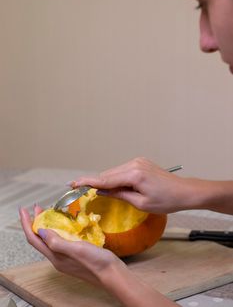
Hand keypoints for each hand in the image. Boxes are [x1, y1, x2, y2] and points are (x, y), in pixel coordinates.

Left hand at [19, 205, 122, 286]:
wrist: (111, 273)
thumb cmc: (96, 262)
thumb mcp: (76, 249)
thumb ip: (57, 241)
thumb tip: (40, 230)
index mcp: (55, 256)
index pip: (34, 239)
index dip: (27, 224)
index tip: (23, 210)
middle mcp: (57, 257)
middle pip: (40, 238)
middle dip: (36, 222)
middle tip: (38, 207)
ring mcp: (65, 257)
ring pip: (50, 239)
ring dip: (46, 225)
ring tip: (49, 212)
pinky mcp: (74, 254)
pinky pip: (60, 240)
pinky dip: (58, 229)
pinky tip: (65, 223)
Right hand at [73, 157, 189, 213]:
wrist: (185, 191)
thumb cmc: (166, 201)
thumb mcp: (141, 203)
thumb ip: (119, 195)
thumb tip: (101, 190)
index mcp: (134, 174)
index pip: (105, 179)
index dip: (88, 182)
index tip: (73, 183)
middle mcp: (134, 164)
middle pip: (108, 174)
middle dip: (97, 182)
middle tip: (82, 191)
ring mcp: (138, 161)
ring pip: (115, 171)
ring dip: (107, 181)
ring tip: (101, 192)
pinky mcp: (141, 162)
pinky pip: (122, 170)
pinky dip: (116, 178)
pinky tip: (116, 186)